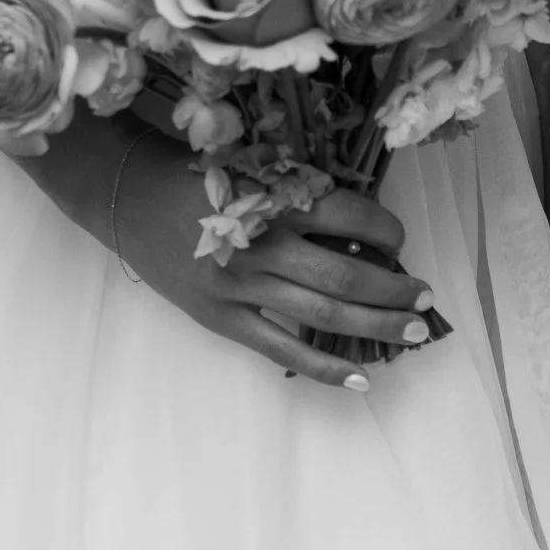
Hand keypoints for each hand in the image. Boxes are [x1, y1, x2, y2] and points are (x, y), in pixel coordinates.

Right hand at [107, 141, 435, 384]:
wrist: (125, 197)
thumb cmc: (193, 175)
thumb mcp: (250, 169)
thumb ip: (298, 192)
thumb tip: (358, 223)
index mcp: (274, 201)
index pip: (349, 215)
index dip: (385, 229)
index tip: (398, 239)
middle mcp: (263, 247)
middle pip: (347, 277)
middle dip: (394, 289)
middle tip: (424, 296)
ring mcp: (242, 288)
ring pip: (325, 315)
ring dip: (376, 325)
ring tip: (411, 330)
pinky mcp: (223, 319)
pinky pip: (282, 349)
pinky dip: (324, 368)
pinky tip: (360, 380)